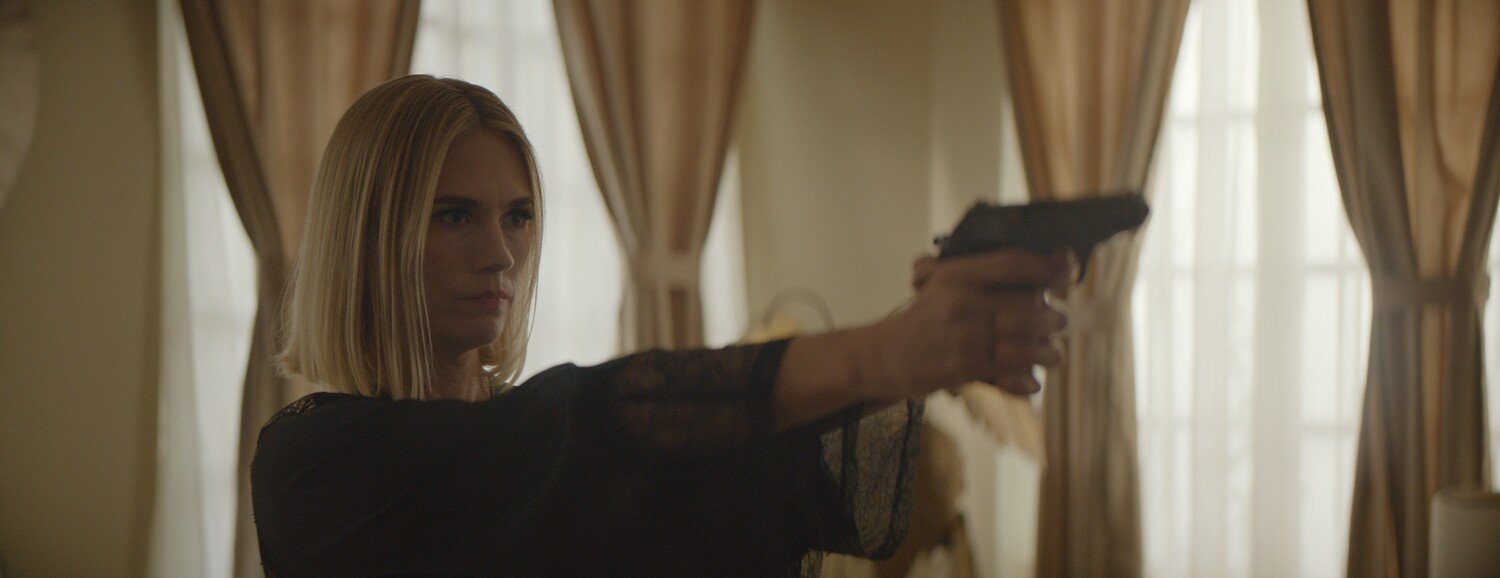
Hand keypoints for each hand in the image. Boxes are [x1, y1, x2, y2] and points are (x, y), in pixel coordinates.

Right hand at [857, 250, 1071, 401]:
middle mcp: (961, 301)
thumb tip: (1034, 284)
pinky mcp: (960, 367)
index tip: (1067, 274)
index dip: (1046, 267)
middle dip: (1051, 318)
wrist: (882, 355)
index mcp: (957, 274)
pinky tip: (1033, 383)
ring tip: (1053, 355)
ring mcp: (962, 336)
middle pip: (1024, 307)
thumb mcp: (940, 285)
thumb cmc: (920, 320)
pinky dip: (1023, 380)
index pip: (1012, 263)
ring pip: (1020, 343)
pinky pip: (1004, 372)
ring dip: (1045, 352)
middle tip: (1060, 321)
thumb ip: (979, 279)